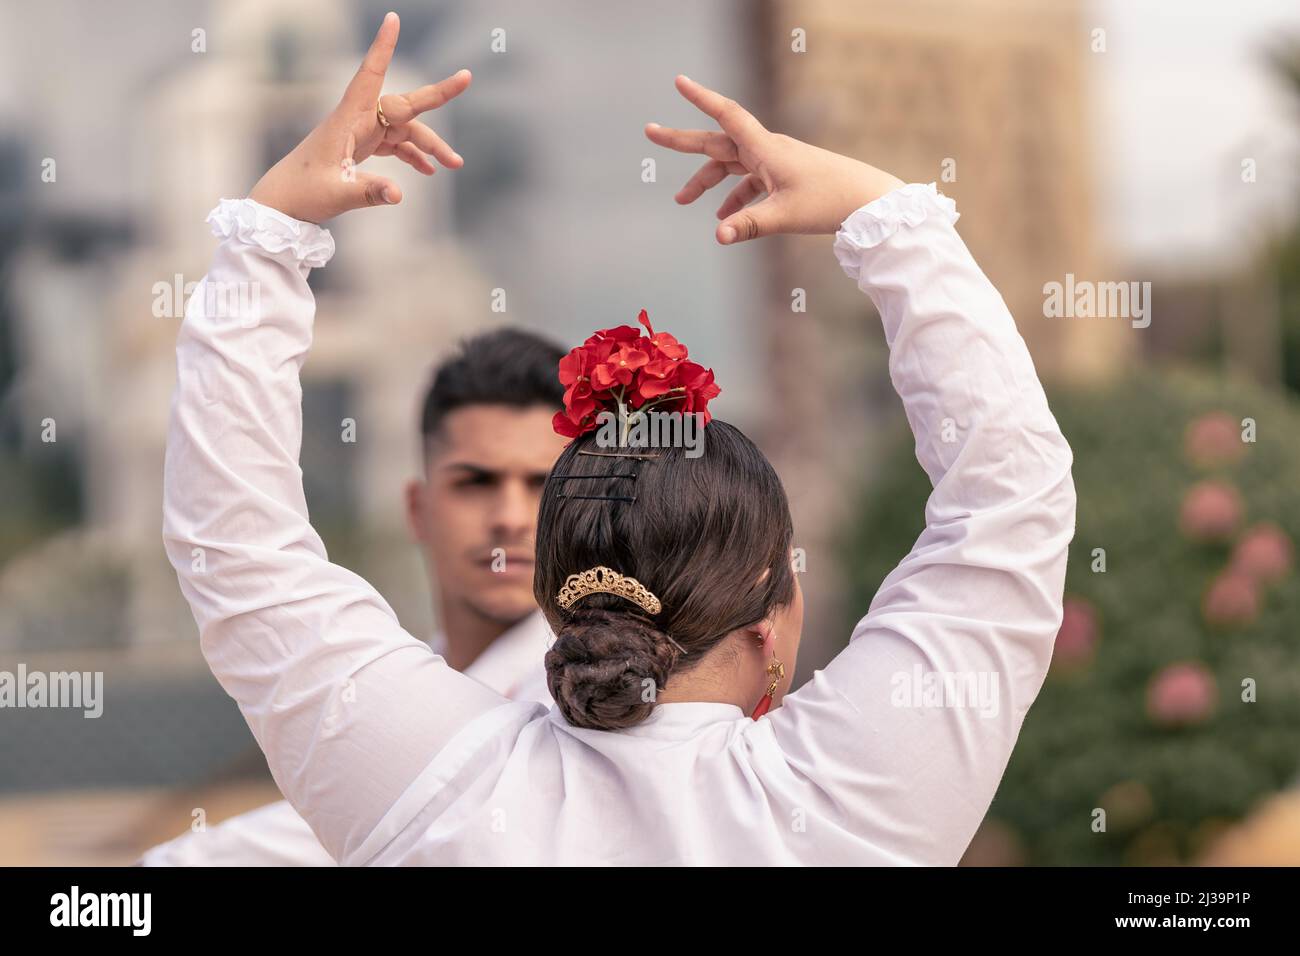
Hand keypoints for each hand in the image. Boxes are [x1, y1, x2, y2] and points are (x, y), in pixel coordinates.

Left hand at [249, 12, 468, 222]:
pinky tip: (429, 170)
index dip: (382, 48)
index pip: (369, 76)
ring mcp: (361, 134)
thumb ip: (369, 192)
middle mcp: (357, 121)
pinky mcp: (362, 148)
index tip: (393, 19)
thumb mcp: (336, 195)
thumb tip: (399, 195)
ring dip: (430, 145)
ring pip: (404, 130)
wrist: (283, 204)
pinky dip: (413, 155)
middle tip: (467, 77)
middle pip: (402, 105)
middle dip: (436, 94)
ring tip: (455, 163)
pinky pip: (395, 145)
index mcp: (347, 121)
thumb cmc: (302, 193)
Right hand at [645, 76, 904, 244]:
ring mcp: (776, 163)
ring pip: (731, 166)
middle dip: (684, 142)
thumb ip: (748, 225)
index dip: (700, 98)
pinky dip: (734, 198)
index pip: (726, 116)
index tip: (678, 82)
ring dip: (707, 182)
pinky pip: (750, 183)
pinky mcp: (785, 178)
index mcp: (766, 148)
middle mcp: (768, 150)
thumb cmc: (830, 201)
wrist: (867, 202)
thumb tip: (717, 236)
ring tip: (684, 201)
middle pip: (718, 143)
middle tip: (651, 133)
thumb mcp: (785, 216)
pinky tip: (726, 219)